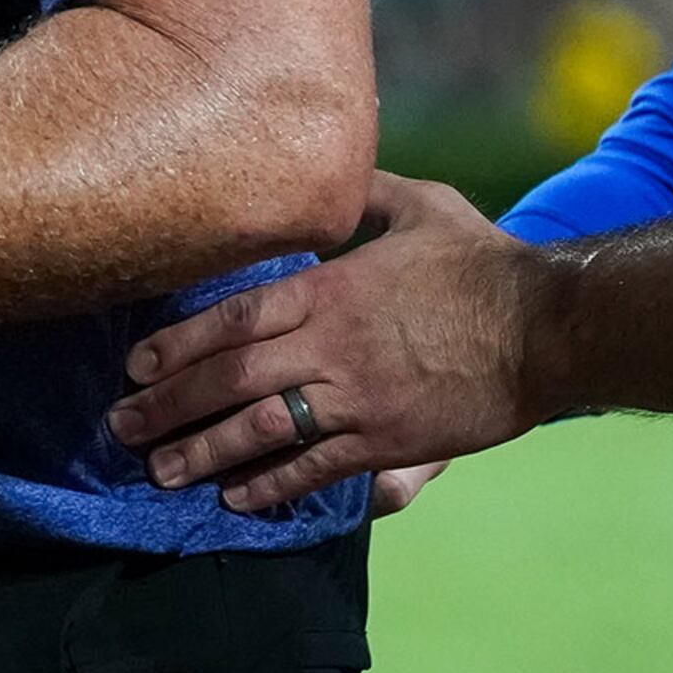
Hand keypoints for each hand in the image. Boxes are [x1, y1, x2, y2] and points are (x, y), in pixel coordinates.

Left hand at [106, 172, 553, 512]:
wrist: (550, 327)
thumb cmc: (484, 263)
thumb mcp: (420, 206)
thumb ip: (362, 195)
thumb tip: (325, 173)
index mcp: (330, 289)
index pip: (233, 319)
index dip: (178, 344)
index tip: (136, 365)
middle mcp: (331, 346)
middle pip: (230, 378)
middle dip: (170, 405)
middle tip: (121, 427)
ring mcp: (358, 398)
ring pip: (262, 430)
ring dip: (204, 452)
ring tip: (161, 470)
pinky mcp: (390, 441)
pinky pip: (318, 469)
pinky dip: (272, 487)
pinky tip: (236, 499)